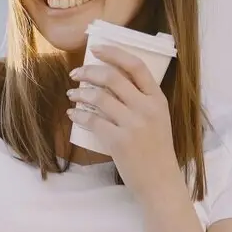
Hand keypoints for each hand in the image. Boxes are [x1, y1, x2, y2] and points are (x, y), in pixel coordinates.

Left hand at [67, 44, 182, 200]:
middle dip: (88, 71)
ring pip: (99, 97)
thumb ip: (141, 100)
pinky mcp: (119, 141)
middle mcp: (147, 108)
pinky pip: (92, 120)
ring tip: (71, 94)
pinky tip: (72, 113)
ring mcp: (133, 125)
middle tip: (75, 74)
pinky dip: (78, 114)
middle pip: (112, 77)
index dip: (114, 53)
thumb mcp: (158, 119)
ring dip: (80, 93)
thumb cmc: (156, 150)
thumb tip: (110, 80)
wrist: (160, 182)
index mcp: (157, 99)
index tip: (96, 49)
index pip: (136, 65)